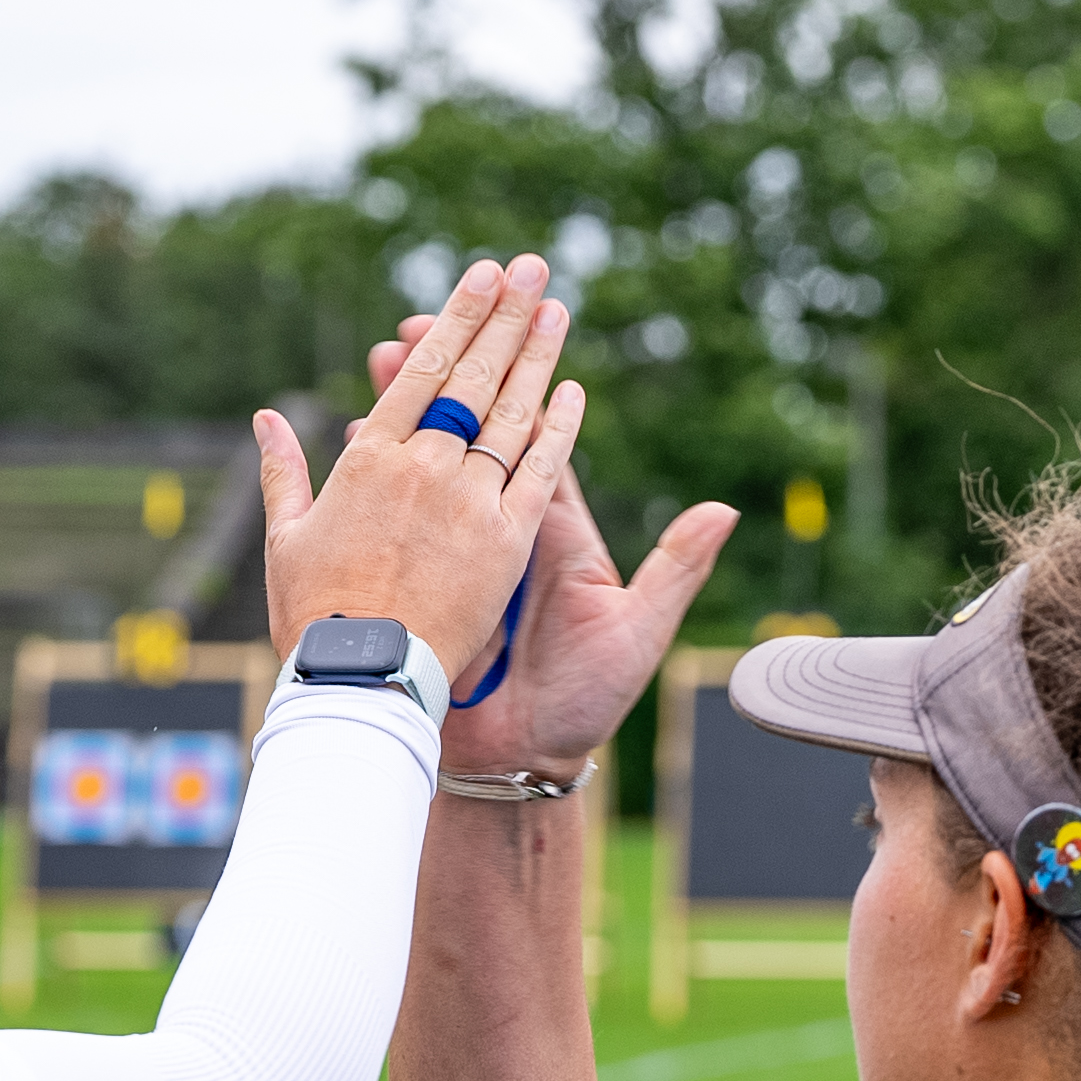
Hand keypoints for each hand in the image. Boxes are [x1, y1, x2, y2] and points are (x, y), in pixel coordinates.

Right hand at [256, 258, 579, 685]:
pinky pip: (538, 473)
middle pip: (473, 378)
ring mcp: (469, 503)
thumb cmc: (313, 620)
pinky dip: (558, 429)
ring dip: (536, 355)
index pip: (422, 374)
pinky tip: (572, 389)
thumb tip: (266, 417)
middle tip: (529, 266)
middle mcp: (423, 470)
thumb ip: (283, 474)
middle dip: (503, 317)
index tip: (480, 280)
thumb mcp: (285, 540)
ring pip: (510, 413)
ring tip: (554, 307)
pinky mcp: (506, 544)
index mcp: (368, 462)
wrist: (360, 686)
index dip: (456, 322)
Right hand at [368, 316, 733, 776]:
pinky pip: (400, 516)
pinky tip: (356, 431)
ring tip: (382, 356)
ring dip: (406, 408)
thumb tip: (724, 510)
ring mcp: (462, 553)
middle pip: (474, 435)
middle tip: (420, 320)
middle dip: (448, 375)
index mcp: (557, 532)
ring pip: (432, 464)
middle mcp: (508, 530)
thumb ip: (675, 571)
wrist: (522, 760)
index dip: (515, 381)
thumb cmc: (587, 701)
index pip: (533, 437)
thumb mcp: (638, 633)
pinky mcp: (426, 579)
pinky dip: (378, 473)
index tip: (503, 325)